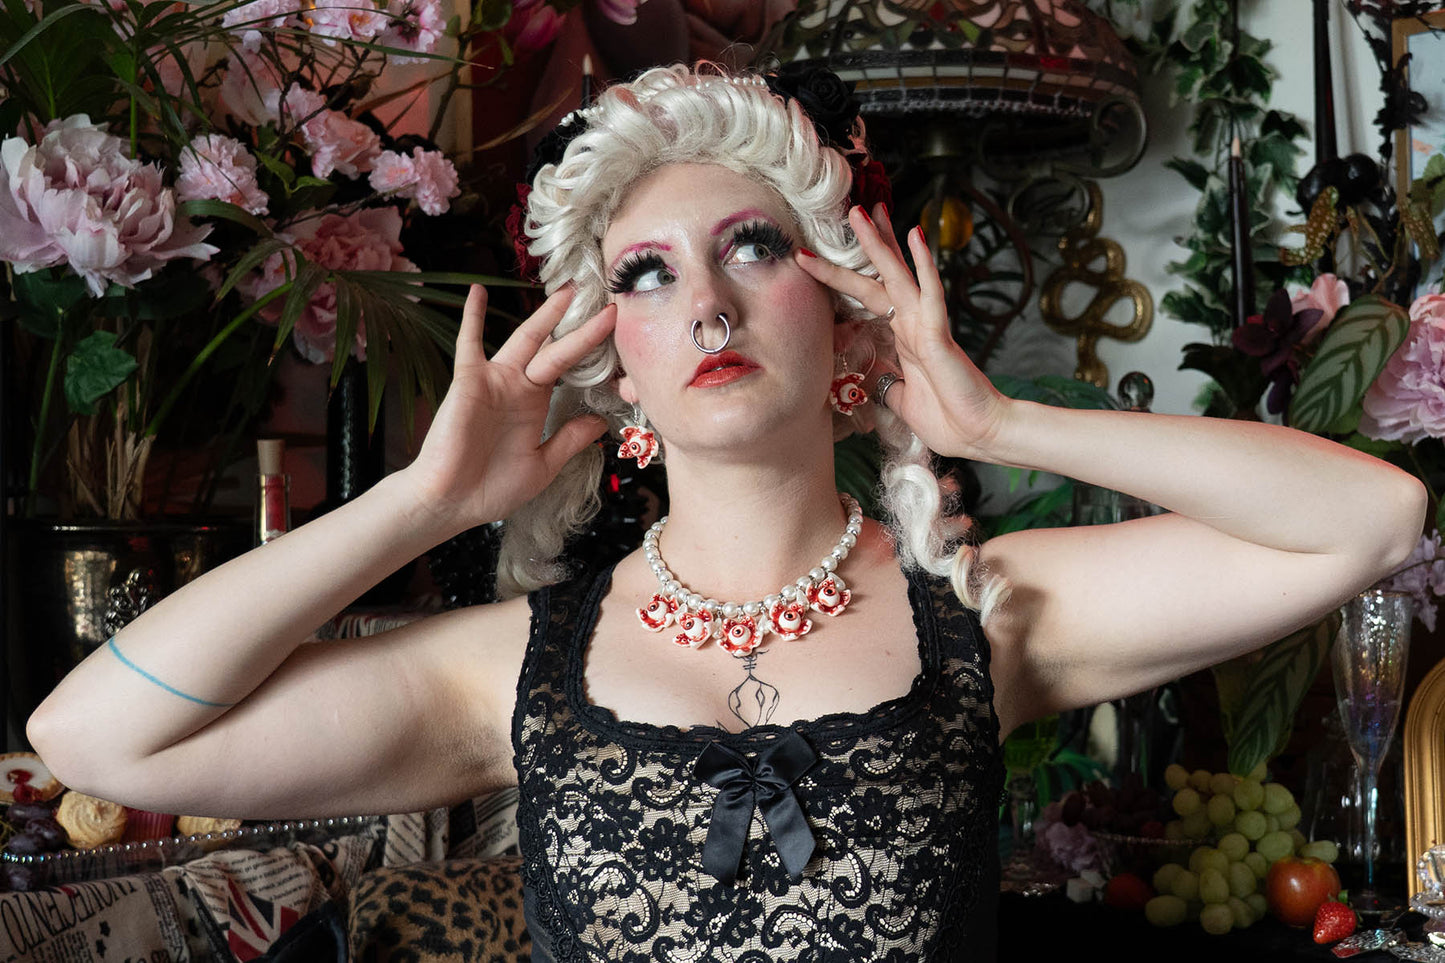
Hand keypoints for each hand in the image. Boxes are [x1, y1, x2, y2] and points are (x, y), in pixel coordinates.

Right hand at [403, 284, 616, 532]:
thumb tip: (601, 422)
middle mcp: (519, 386)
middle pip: (556, 348)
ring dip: (545, 315)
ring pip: (525, 339)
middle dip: (580, 325)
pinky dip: (472, 318)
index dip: (591, 353)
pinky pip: (470, 343)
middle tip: (606, 302)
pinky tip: (477, 292)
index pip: (571, 370)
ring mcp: (495, 381)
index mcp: (537, 403)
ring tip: (568, 290)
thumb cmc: (492, 488)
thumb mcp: (543, 465)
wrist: (451, 501)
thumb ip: (569, 440)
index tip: (616, 334)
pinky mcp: (469, 381)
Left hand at [796, 202, 1011, 460]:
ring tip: (863, 211)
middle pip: (881, 275)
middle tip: (851, 211)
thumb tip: (871, 381)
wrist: (979, 434)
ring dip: (879, 243)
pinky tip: (916, 235)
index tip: (816, 258)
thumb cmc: (949, 420)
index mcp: (904, 338)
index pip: (869, 298)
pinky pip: (929, 292)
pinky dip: (923, 264)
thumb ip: (886, 386)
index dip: (843, 278)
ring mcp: (925, 325)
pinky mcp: (938, 333)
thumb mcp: (902, 402)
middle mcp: (913, 324)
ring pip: (897, 275)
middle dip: (864, 244)